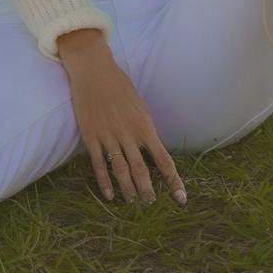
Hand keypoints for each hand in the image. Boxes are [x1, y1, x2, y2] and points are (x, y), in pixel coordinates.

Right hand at [56, 30, 185, 205]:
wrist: (94, 70)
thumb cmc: (119, 86)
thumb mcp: (140, 106)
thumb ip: (145, 128)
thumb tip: (151, 147)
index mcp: (145, 126)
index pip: (164, 160)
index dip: (174, 181)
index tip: (181, 198)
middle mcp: (129, 134)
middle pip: (141, 170)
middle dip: (148, 190)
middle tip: (151, 202)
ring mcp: (109, 136)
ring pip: (121, 170)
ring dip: (128, 189)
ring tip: (133, 201)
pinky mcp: (91, 136)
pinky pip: (99, 164)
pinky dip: (105, 182)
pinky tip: (110, 195)